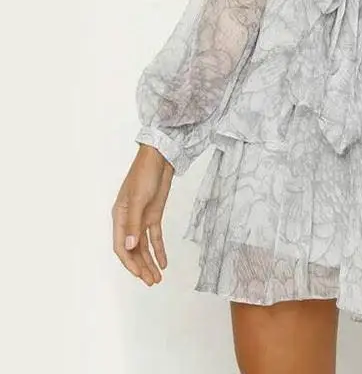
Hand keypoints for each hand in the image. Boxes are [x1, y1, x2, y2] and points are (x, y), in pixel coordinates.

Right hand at [111, 144, 173, 285]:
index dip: (129, 263)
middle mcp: (128, 221)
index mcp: (119, 217)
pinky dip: (159, 250)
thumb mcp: (138, 199)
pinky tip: (163, 263)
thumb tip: (129, 246)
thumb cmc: (144, 174)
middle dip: (141, 267)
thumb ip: (133, 223)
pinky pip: (155, 237)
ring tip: (157, 278)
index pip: (121, 247)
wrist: (160, 158)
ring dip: (149, 262)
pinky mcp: (154, 215)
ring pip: (144, 247)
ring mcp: (141, 219)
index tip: (139, 275)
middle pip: (133, 250)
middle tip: (151, 282)